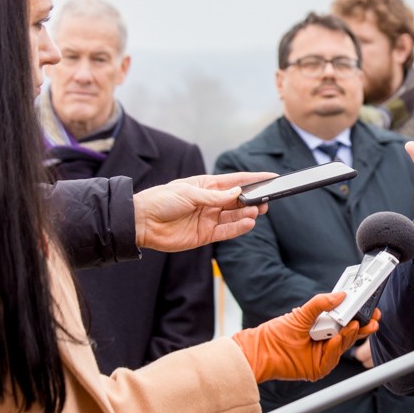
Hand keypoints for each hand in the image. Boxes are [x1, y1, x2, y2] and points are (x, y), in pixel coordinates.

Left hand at [134, 170, 273, 250]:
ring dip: (247, 213)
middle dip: (253, 199)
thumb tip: (238, 192)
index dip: (254, 179)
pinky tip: (249, 223)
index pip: (236, 181)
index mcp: (206, 186)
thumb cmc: (161, 200)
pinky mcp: (206, 234)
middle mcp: (211, 202)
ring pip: (235, 216)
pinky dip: (239, 228)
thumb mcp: (189, 193)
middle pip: (238, 200)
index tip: (272, 177)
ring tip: (256, 211)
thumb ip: (215, 195)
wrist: (142, 222)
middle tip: (265, 200)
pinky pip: (227, 231)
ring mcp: (209, 218)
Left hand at [231, 292, 379, 382]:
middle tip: (372, 318)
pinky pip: (332, 358)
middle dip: (363, 326)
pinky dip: (335, 348)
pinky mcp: (318, 368)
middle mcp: (326, 342)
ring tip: (354, 324)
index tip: (370, 307)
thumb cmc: (277, 333)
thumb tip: (341, 295)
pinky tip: (336, 339)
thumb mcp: (302, 313)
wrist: (261, 351)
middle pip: (350, 334)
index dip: (359, 315)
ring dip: (350, 335)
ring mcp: (323, 355)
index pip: (347, 321)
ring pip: (344, 345)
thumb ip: (321, 303)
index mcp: (324, 327)